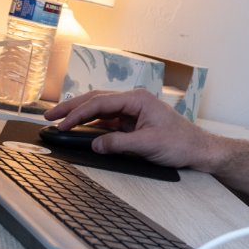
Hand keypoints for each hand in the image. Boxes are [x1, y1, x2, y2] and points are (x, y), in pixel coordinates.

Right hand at [45, 89, 218, 169]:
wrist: (199, 149)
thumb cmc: (181, 143)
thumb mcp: (148, 145)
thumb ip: (119, 144)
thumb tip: (95, 144)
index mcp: (137, 99)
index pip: (100, 103)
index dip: (77, 114)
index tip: (61, 124)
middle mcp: (133, 101)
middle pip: (96, 100)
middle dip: (71, 108)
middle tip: (49, 117)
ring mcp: (132, 111)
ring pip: (99, 109)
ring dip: (79, 115)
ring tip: (58, 121)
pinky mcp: (133, 122)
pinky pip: (107, 120)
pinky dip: (91, 124)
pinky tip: (79, 129)